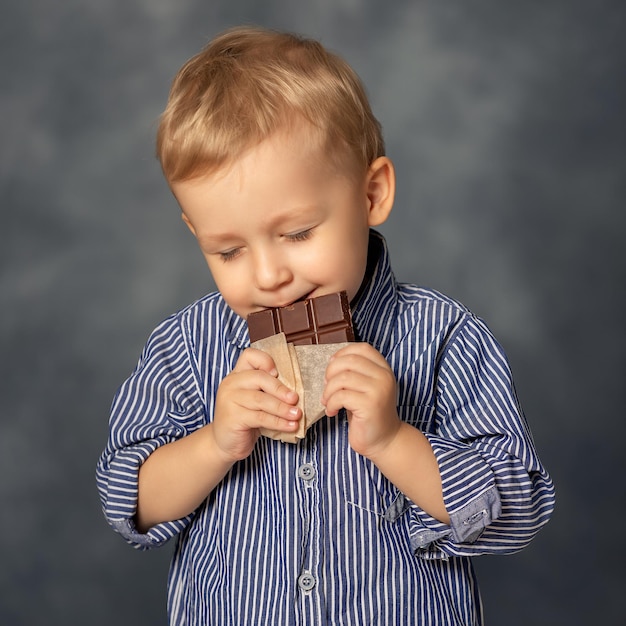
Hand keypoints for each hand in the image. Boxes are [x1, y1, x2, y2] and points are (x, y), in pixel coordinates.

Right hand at [212, 348, 301, 461]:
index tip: (278, 373)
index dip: (265, 361)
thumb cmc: (245, 420)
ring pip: (261, 399)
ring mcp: (229, 400)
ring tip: (297, 415)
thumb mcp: (256, 401)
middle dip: (280, 389)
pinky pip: (260, 417)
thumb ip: (267, 390)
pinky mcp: (233, 417)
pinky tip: (291, 426)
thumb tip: (296, 391)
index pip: (249, 356)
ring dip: (282, 408)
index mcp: (237, 375)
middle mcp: (230, 384)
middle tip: (295, 399)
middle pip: (259, 378)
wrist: (225, 445)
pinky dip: (278, 422)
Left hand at [321, 343, 400, 457]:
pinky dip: (331, 404)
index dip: (342, 354)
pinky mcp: (370, 405)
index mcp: (383, 369)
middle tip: (327, 388)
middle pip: (349, 361)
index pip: (361, 348)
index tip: (332, 368)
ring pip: (342, 378)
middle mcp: (384, 376)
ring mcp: (378, 390)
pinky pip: (341, 396)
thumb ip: (355, 372)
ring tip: (328, 402)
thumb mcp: (365, 387)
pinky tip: (332, 412)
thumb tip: (331, 361)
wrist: (385, 441)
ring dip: (328, 391)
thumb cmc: (369, 414)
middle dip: (330, 373)